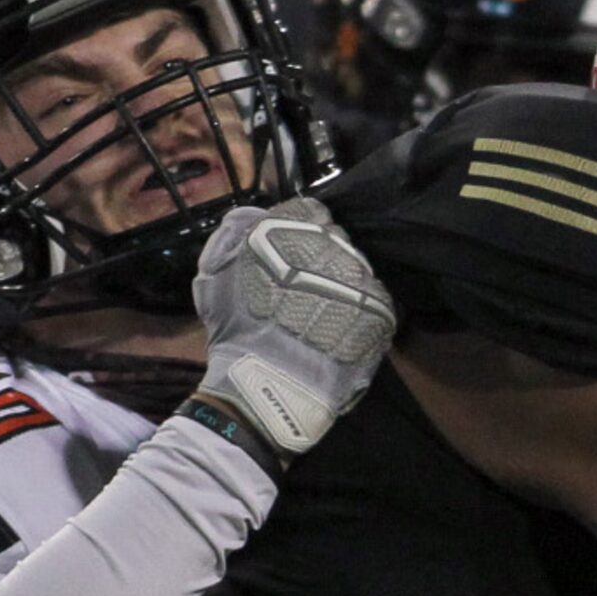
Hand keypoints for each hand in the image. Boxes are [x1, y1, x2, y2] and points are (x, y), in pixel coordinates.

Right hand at [192, 195, 396, 457]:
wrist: (268, 383)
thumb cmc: (236, 327)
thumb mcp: (215, 268)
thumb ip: (236, 230)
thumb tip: (254, 216)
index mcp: (296, 227)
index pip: (309, 212)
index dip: (297, 233)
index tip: (288, 257)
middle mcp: (335, 245)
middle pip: (336, 242)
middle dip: (321, 261)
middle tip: (302, 293)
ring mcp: (362, 278)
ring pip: (356, 272)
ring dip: (342, 289)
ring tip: (321, 320)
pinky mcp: (381, 312)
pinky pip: (374, 305)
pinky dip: (360, 318)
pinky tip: (339, 336)